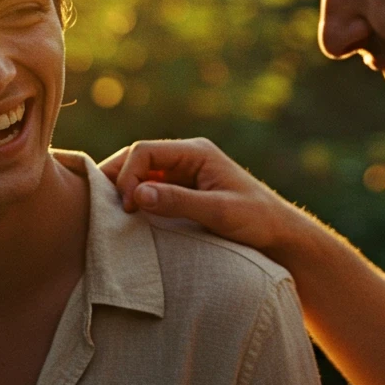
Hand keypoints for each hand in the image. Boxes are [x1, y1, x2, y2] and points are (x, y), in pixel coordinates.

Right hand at [70, 138, 300, 253]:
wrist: (279, 234)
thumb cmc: (256, 220)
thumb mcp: (219, 212)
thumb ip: (179, 202)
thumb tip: (136, 195)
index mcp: (197, 151)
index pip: (145, 151)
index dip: (126, 175)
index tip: (125, 207)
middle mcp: (187, 156)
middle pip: (138, 158)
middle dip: (117, 179)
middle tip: (105, 209)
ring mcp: (184, 172)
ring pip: (140, 173)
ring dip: (124, 190)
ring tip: (112, 215)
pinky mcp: (183, 190)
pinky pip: (150, 189)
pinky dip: (135, 200)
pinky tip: (128, 219)